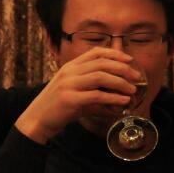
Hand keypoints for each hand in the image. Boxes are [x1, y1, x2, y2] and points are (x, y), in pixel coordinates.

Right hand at [14, 49, 140, 143]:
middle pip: (101, 63)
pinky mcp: (70, 100)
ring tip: (132, 89)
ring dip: (120, 82)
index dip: (114, 54)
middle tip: (136, 77)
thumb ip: (94, 93)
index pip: (95, 52)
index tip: (129, 60)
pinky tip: (123, 101)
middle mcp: (69, 72)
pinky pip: (96, 95)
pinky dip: (113, 97)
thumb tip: (117, 100)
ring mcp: (68, 85)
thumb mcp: (75, 94)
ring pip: (100, 77)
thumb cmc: (58, 108)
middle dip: (122, 68)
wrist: (37, 119)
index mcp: (70, 67)